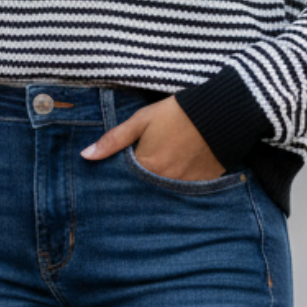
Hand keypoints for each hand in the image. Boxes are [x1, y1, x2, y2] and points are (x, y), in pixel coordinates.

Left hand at [81, 96, 225, 180]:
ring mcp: (185, 186)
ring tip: (161, 171)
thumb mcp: (142, 120)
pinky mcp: (203, 185)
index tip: (121, 174)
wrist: (221, 113)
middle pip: (145, 190)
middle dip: (140, 185)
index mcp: (147, 166)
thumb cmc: (176, 113)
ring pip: (164, 192)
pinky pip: (185, 192)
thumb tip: (86, 155)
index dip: (122, 179)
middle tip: (141, 175)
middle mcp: (164, 182)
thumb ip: (114, 140)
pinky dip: (179, 185)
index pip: (126, 183)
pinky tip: (179, 172)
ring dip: (159, 186)